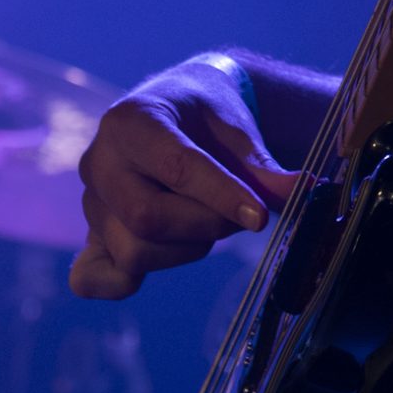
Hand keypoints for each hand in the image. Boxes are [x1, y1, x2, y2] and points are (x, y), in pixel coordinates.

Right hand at [70, 57, 297, 300]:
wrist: (180, 109)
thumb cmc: (209, 116)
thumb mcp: (237, 127)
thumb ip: (262, 165)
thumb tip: (301, 192)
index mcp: (131, 121)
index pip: (176, 167)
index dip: (221, 196)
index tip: (260, 216)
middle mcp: (98, 161)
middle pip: (147, 218)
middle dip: (207, 225)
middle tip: (241, 213)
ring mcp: (90, 203)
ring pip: (134, 251)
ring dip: (186, 248)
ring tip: (208, 219)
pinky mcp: (91, 237)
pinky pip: (90, 277)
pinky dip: (122, 283)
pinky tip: (157, 265)